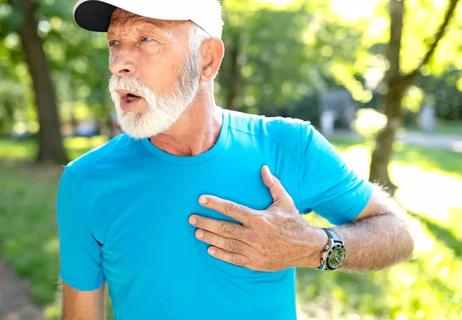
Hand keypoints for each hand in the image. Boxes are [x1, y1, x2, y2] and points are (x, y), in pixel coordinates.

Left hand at [189, 165, 325, 270]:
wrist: (306, 248)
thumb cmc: (293, 222)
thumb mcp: (284, 200)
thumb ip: (272, 184)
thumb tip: (263, 167)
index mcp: (259, 218)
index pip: (231, 209)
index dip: (215, 203)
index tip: (201, 199)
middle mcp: (254, 235)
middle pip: (223, 228)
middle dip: (205, 222)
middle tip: (191, 218)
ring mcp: (254, 251)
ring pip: (226, 243)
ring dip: (209, 237)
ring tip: (197, 231)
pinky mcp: (255, 262)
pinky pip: (234, 259)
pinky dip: (221, 254)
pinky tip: (210, 250)